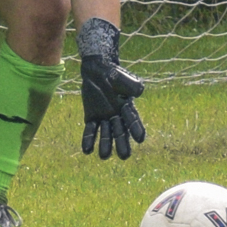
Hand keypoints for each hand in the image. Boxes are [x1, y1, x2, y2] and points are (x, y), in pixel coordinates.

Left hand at [77, 17, 145, 160]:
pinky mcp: (92, 117)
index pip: (132, 120)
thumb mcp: (123, 78)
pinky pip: (91, 130)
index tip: (140, 139)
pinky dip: (89, 139)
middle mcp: (117, 115)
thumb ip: (132, 85)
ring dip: (105, 145)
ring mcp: (104, 117)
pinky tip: (87, 151)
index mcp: (127, 106)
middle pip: (120, 131)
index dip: (136, 129)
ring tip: (104, 156)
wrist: (97, 70)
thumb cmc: (113, 73)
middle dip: (122, 143)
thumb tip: (139, 92)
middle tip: (124, 156)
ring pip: (106, 134)